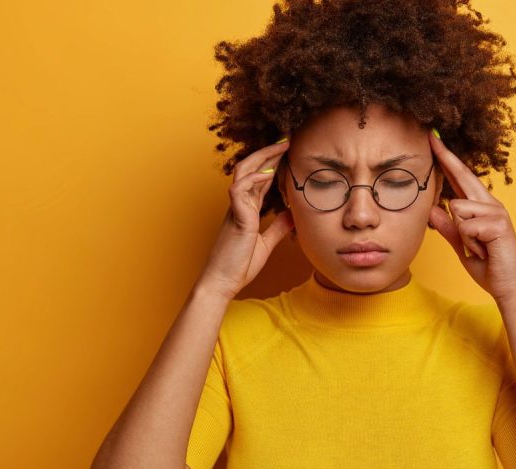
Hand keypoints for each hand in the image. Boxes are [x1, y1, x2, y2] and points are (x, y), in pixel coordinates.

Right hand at [198, 138, 293, 299]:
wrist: (222, 282)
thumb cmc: (239, 265)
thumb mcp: (265, 244)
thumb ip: (277, 228)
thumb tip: (292, 216)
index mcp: (247, 210)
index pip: (260, 179)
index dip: (272, 163)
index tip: (287, 150)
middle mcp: (240, 205)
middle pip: (251, 169)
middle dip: (268, 152)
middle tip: (286, 139)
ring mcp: (235, 209)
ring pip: (243, 172)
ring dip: (262, 157)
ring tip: (279, 146)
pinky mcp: (235, 217)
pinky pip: (239, 189)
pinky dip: (253, 179)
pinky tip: (268, 173)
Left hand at [427, 129, 515, 302]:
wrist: (507, 287)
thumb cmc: (487, 267)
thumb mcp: (462, 245)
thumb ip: (448, 228)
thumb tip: (432, 210)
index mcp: (482, 208)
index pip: (462, 180)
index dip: (448, 161)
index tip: (434, 142)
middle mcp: (491, 205)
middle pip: (464, 177)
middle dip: (446, 159)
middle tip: (430, 136)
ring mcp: (497, 212)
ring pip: (458, 208)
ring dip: (462, 234)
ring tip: (477, 247)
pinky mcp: (499, 224)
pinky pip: (466, 225)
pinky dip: (469, 242)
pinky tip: (484, 250)